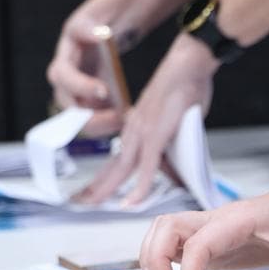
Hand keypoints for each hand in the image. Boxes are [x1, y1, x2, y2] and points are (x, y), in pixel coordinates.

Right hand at [47, 10, 132, 136]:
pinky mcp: (91, 109)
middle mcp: (65, 87)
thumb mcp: (89, 19)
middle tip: (119, 117)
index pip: (63, 78)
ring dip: (105, 126)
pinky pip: (98, 124)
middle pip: (70, 111)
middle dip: (94, 117)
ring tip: (127, 121)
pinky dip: (112, 125)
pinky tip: (129, 120)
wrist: (102, 39)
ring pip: (85, 123)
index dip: (81, 86)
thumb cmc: (94, 28)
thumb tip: (97, 33)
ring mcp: (77, 100)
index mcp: (62, 64)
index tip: (104, 90)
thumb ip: (88, 27)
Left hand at [76, 33, 217, 205]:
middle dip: (96, 187)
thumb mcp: (176, 125)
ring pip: (123, 168)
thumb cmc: (185, 89)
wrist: (188, 64)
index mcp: (136, 129)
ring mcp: (143, 133)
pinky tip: (133, 202)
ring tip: (94, 205)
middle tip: (80, 203)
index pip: (118, 158)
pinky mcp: (156, 134)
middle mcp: (134, 131)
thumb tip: (172, 172)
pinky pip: (147, 166)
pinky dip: (140, 186)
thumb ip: (171, 148)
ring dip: (108, 189)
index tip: (93, 191)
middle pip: (113, 166)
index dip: (104, 177)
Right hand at [139, 191, 268, 269]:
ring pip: (161, 229)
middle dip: (155, 257)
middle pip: (167, 226)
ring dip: (150, 256)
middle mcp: (213, 220)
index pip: (200, 243)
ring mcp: (205, 228)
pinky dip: (159, 258)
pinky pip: (170, 241)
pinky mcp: (203, 238)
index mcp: (235, 220)